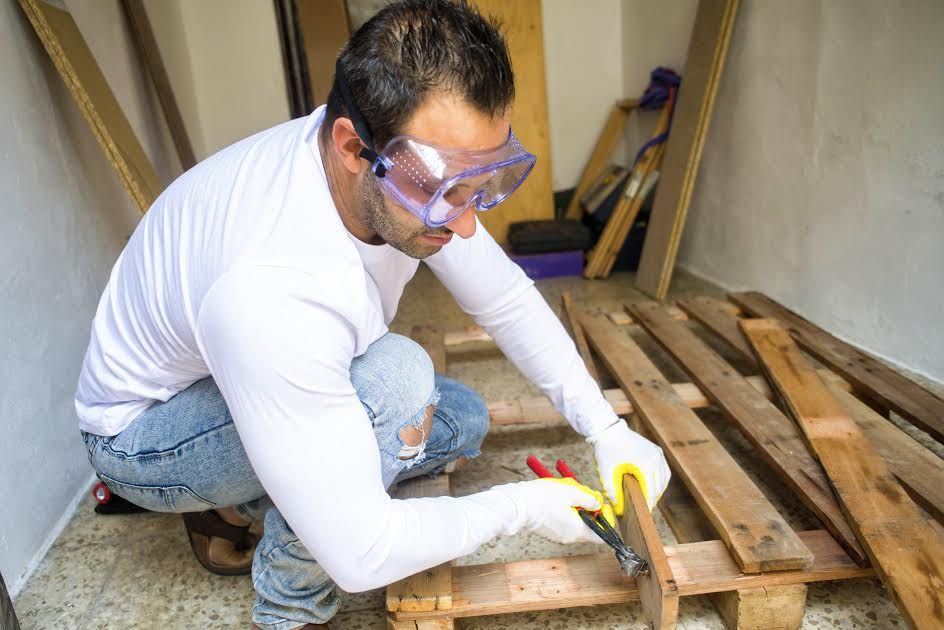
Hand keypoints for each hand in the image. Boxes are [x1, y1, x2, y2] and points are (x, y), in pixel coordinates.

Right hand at [493, 477, 607, 543]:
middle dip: (589, 507)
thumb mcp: (572, 492)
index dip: (606, 518)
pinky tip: (556, 497)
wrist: (518, 505)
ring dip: (576, 507)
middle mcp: (570, 537)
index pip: (603, 534)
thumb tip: (598, 504)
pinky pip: (564, 521)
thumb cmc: (543, 498)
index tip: (601, 504)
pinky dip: (566, 510)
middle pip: (589, 525)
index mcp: (578, 530)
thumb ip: (590, 499)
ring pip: (576, 521)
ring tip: (566, 491)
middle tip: (581, 492)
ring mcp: (559, 535)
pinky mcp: (550, 531)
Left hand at [587, 421, 669, 512]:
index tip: (641, 516)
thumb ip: (612, 493)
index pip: (651, 492)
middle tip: (642, 510)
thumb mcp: (606, 474)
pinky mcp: (657, 451)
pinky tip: (650, 487)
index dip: (647, 506)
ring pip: (664, 480)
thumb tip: (619, 510)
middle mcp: (656, 459)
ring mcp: (659, 454)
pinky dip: (659, 481)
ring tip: (646, 500)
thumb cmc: (606, 450)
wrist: (608, 430)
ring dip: (656, 491)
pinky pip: (663, 471)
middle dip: (651, 500)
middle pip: (659, 487)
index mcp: (646, 465)